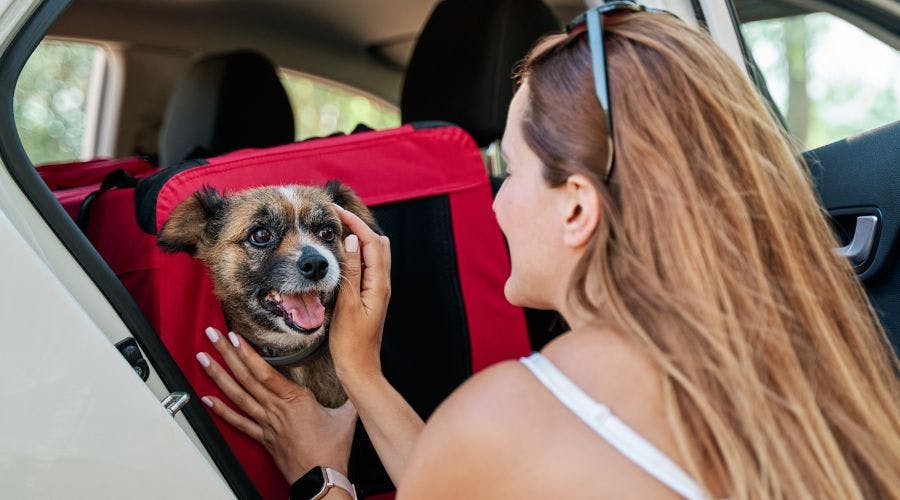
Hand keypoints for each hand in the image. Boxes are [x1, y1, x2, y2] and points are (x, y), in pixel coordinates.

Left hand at [196, 327, 356, 481]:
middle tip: (211, 335)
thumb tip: (360, 377)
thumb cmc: (333, 450)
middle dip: (226, 354)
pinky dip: (221, 410)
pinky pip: (238, 422)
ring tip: (203, 358)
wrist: (320, 479)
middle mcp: (276, 408)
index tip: (234, 336)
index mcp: (295, 399)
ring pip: (237, 395)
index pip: (265, 371)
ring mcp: (266, 423)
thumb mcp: (348, 415)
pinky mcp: (263, 438)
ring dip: (218, 376)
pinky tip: (207, 399)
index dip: (247, 353)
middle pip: (246, 377)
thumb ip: (352, 393)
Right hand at [332, 205, 391, 381]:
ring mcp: (377, 291)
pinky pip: (366, 268)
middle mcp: (382, 284)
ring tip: (335, 232)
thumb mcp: (346, 305)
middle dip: (359, 227)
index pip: (372, 242)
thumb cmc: (351, 343)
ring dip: (357, 240)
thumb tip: (351, 240)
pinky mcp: (370, 297)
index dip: (355, 223)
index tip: (336, 211)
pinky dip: (355, 255)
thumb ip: (349, 272)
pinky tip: (340, 257)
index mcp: (379, 284)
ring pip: (372, 255)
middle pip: (377, 244)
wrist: (359, 369)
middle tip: (335, 219)